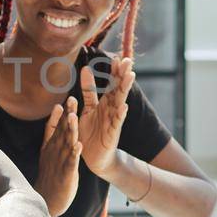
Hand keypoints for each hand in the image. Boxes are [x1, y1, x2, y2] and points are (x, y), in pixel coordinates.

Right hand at [35, 97, 81, 216]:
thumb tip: (54, 120)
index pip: (54, 128)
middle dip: (67, 115)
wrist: (47, 200)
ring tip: (73, 117)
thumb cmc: (49, 176)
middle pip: (61, 130)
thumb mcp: (47, 154)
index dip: (58, 115)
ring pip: (66, 143)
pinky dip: (74, 153)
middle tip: (72, 99)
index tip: (63, 101)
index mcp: (50, 147)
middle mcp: (54, 152)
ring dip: (70, 130)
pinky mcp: (67, 173)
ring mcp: (60, 162)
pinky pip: (71, 161)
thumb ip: (50, 137)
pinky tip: (78, 144)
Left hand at [78, 56, 131, 176]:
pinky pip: (116, 123)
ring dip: (125, 89)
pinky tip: (124, 106)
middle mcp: (110, 109)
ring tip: (130, 76)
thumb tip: (85, 68)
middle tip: (127, 60)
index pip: (109, 84)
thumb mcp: (87, 109)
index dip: (112, 72)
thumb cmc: (91, 133)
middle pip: (117, 89)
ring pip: (120, 102)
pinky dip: (120, 114)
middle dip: (122, 75)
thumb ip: (88, 91)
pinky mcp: (112, 133)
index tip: (115, 58)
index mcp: (103, 103)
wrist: (94, 157)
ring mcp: (112, 120)